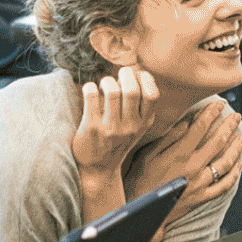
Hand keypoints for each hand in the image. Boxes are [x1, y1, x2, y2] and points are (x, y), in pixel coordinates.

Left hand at [72, 67, 159, 218]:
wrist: (98, 169)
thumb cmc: (117, 141)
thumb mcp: (136, 128)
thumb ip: (140, 106)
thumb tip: (136, 71)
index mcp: (143, 123)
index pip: (152, 95)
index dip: (144, 79)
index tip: (135, 76)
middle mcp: (130, 126)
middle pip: (132, 89)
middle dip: (124, 75)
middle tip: (117, 76)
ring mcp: (111, 127)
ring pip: (112, 90)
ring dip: (107, 81)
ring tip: (104, 85)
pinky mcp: (91, 127)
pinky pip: (91, 95)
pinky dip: (89, 87)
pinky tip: (90, 92)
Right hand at [132, 101, 241, 241]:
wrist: (143, 214)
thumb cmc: (140, 182)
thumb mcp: (146, 155)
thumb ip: (167, 138)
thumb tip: (186, 123)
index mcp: (179, 154)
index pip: (201, 127)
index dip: (212, 113)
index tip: (219, 104)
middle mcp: (194, 167)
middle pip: (218, 142)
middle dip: (229, 126)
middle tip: (235, 116)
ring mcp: (200, 183)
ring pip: (226, 162)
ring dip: (236, 148)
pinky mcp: (202, 198)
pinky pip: (224, 185)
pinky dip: (234, 175)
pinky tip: (238, 165)